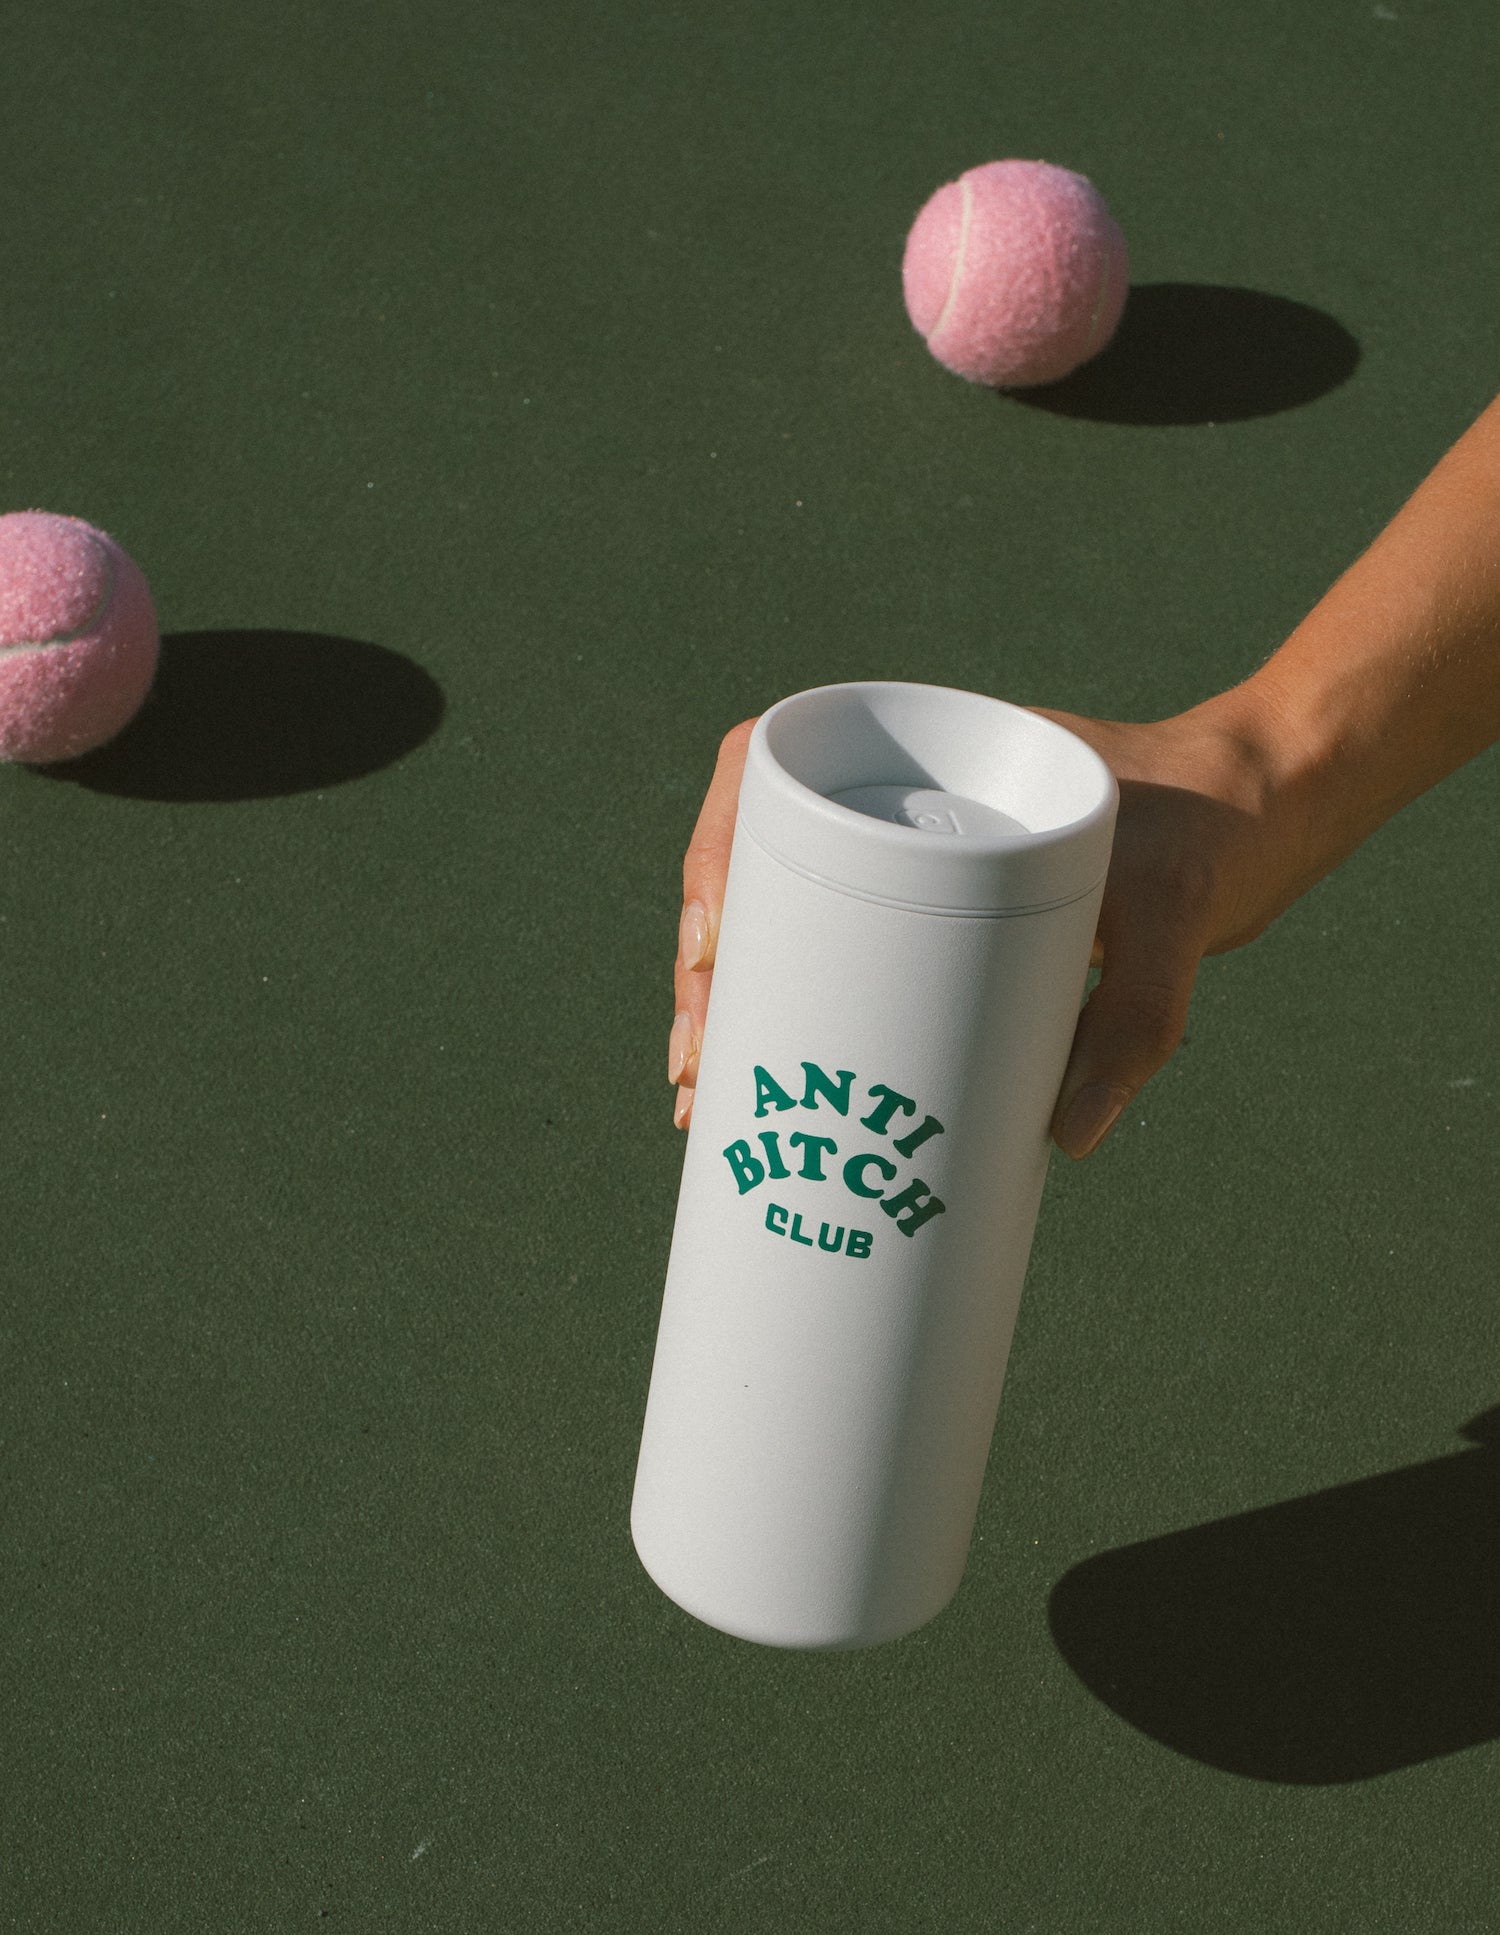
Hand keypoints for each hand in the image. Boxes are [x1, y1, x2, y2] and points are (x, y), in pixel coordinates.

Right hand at [667, 690, 1337, 1153]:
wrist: (1260, 818)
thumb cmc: (1211, 831)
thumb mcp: (1180, 914)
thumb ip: (1141, 1019)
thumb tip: (1070, 1137)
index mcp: (920, 759)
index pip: (764, 772)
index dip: (713, 854)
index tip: (713, 947)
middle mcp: (894, 807)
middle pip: (750, 871)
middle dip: (705, 976)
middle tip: (696, 1073)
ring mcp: (906, 869)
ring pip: (779, 930)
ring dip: (725, 1011)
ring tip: (700, 1103)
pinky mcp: (930, 930)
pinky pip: (832, 967)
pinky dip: (785, 1027)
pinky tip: (748, 1094)